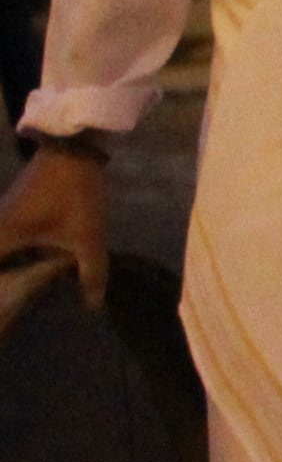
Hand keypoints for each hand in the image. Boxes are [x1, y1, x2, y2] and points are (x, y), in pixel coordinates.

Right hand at [0, 141, 111, 305]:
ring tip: (25, 290)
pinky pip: (7, 238)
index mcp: (1, 237)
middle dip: (5, 280)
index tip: (2, 314)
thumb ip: (91, 273)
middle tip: (15, 308)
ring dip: (12, 267)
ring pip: (2, 249)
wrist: (72, 148)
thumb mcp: (87, 237)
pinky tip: (34, 264)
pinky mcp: (11, 208)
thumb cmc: (74, 194)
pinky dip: (16, 252)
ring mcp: (0, 216)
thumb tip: (92, 307)